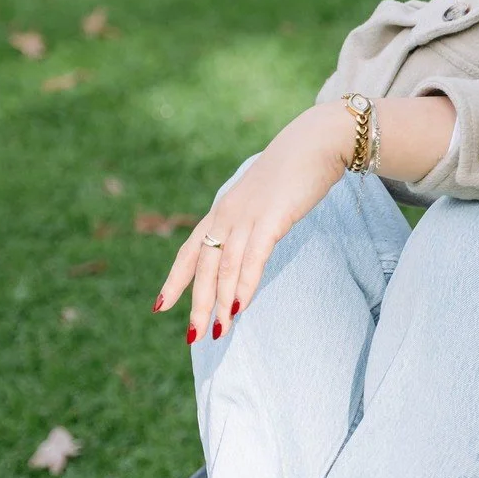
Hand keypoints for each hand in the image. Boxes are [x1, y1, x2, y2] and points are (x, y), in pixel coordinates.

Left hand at [153, 103, 355, 342]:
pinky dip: (244, 286)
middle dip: (198, 304)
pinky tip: (239, 307)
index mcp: (223, 210)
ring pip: (225, 268)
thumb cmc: (296, 169)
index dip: (175, 279)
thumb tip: (253, 240)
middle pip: (205, 267)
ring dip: (220, 303)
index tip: (161, 305)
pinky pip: (252, 259)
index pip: (191, 250)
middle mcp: (227, 214)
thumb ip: (254, 218)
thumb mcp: (265, 197)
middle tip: (194, 336)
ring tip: (217, 332)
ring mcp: (247, 217)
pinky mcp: (271, 220)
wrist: (317, 141)